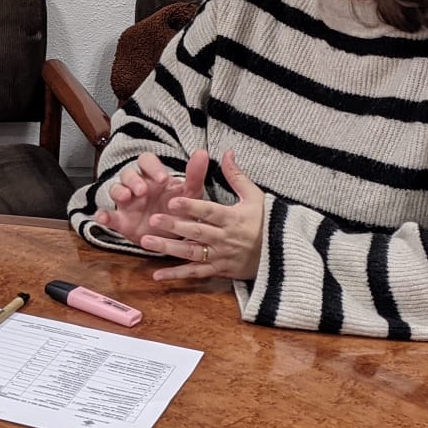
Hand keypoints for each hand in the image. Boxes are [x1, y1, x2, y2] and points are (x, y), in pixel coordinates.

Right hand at [97, 149, 210, 246]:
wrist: (175, 237)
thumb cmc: (180, 210)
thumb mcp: (191, 194)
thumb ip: (195, 175)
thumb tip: (202, 153)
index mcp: (154, 177)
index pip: (147, 161)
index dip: (152, 167)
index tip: (162, 179)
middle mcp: (138, 187)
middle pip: (128, 173)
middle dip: (133, 179)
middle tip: (143, 190)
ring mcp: (128, 204)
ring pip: (116, 189)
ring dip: (118, 191)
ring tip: (125, 198)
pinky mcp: (121, 221)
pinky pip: (108, 215)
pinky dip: (102, 215)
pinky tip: (102, 218)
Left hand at [138, 151, 266, 281]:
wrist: (281, 255)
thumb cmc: (265, 222)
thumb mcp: (255, 197)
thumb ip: (237, 176)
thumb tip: (227, 152)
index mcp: (232, 218)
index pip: (209, 211)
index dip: (191, 206)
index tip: (173, 200)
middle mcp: (225, 238)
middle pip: (196, 232)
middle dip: (174, 226)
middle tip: (153, 219)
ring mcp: (220, 256)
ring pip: (191, 253)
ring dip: (168, 249)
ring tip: (146, 242)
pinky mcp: (219, 271)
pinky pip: (195, 274)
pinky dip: (176, 275)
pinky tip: (156, 275)